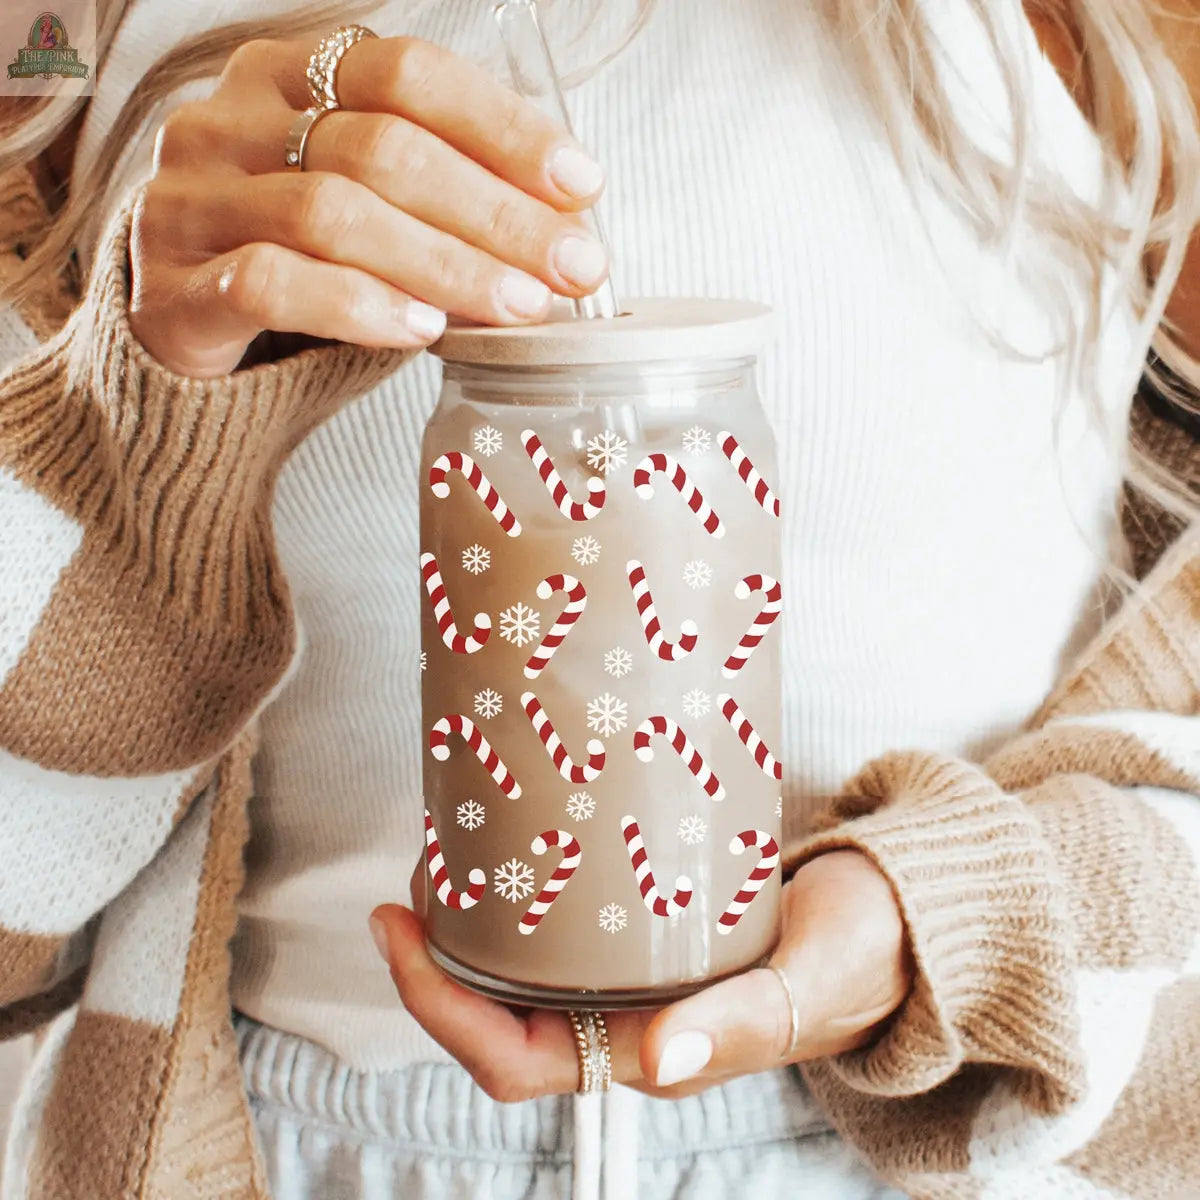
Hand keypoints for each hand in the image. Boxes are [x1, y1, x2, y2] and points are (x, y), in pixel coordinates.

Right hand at [130, 36, 608, 376]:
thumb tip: (566, 224)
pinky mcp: (172, 287)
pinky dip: (359, 304)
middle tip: (571, 266)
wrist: (179, 327)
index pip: (406, 74)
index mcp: (286, 76)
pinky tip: (421, 328)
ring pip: (332, 214)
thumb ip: (443, 197)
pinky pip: (271, 282)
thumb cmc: (296, 259)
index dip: (502, 127)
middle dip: (495, 212)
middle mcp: (230, 120)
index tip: (581, 185)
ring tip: (516, 305)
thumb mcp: (368, 204)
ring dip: (444, 263)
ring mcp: (193, 199)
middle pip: (381, 147)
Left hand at [370, 849, 911, 1101]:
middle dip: (434, 961)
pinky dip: (522, 894)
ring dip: (470, 924)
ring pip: (520, 972)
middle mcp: (626, 1023)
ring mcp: (632, 980)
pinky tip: (511, 840)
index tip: (399, 928)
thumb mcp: (812, 981)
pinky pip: (562, 930)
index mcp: (651, 1052)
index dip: (439, 1008)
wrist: (894, 923)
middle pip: (493, 1018)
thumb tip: (659, 1056)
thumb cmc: (861, 956)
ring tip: (444, 850)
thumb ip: (745, 1020)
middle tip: (411, 876)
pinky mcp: (645, 936)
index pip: (511, 1061)